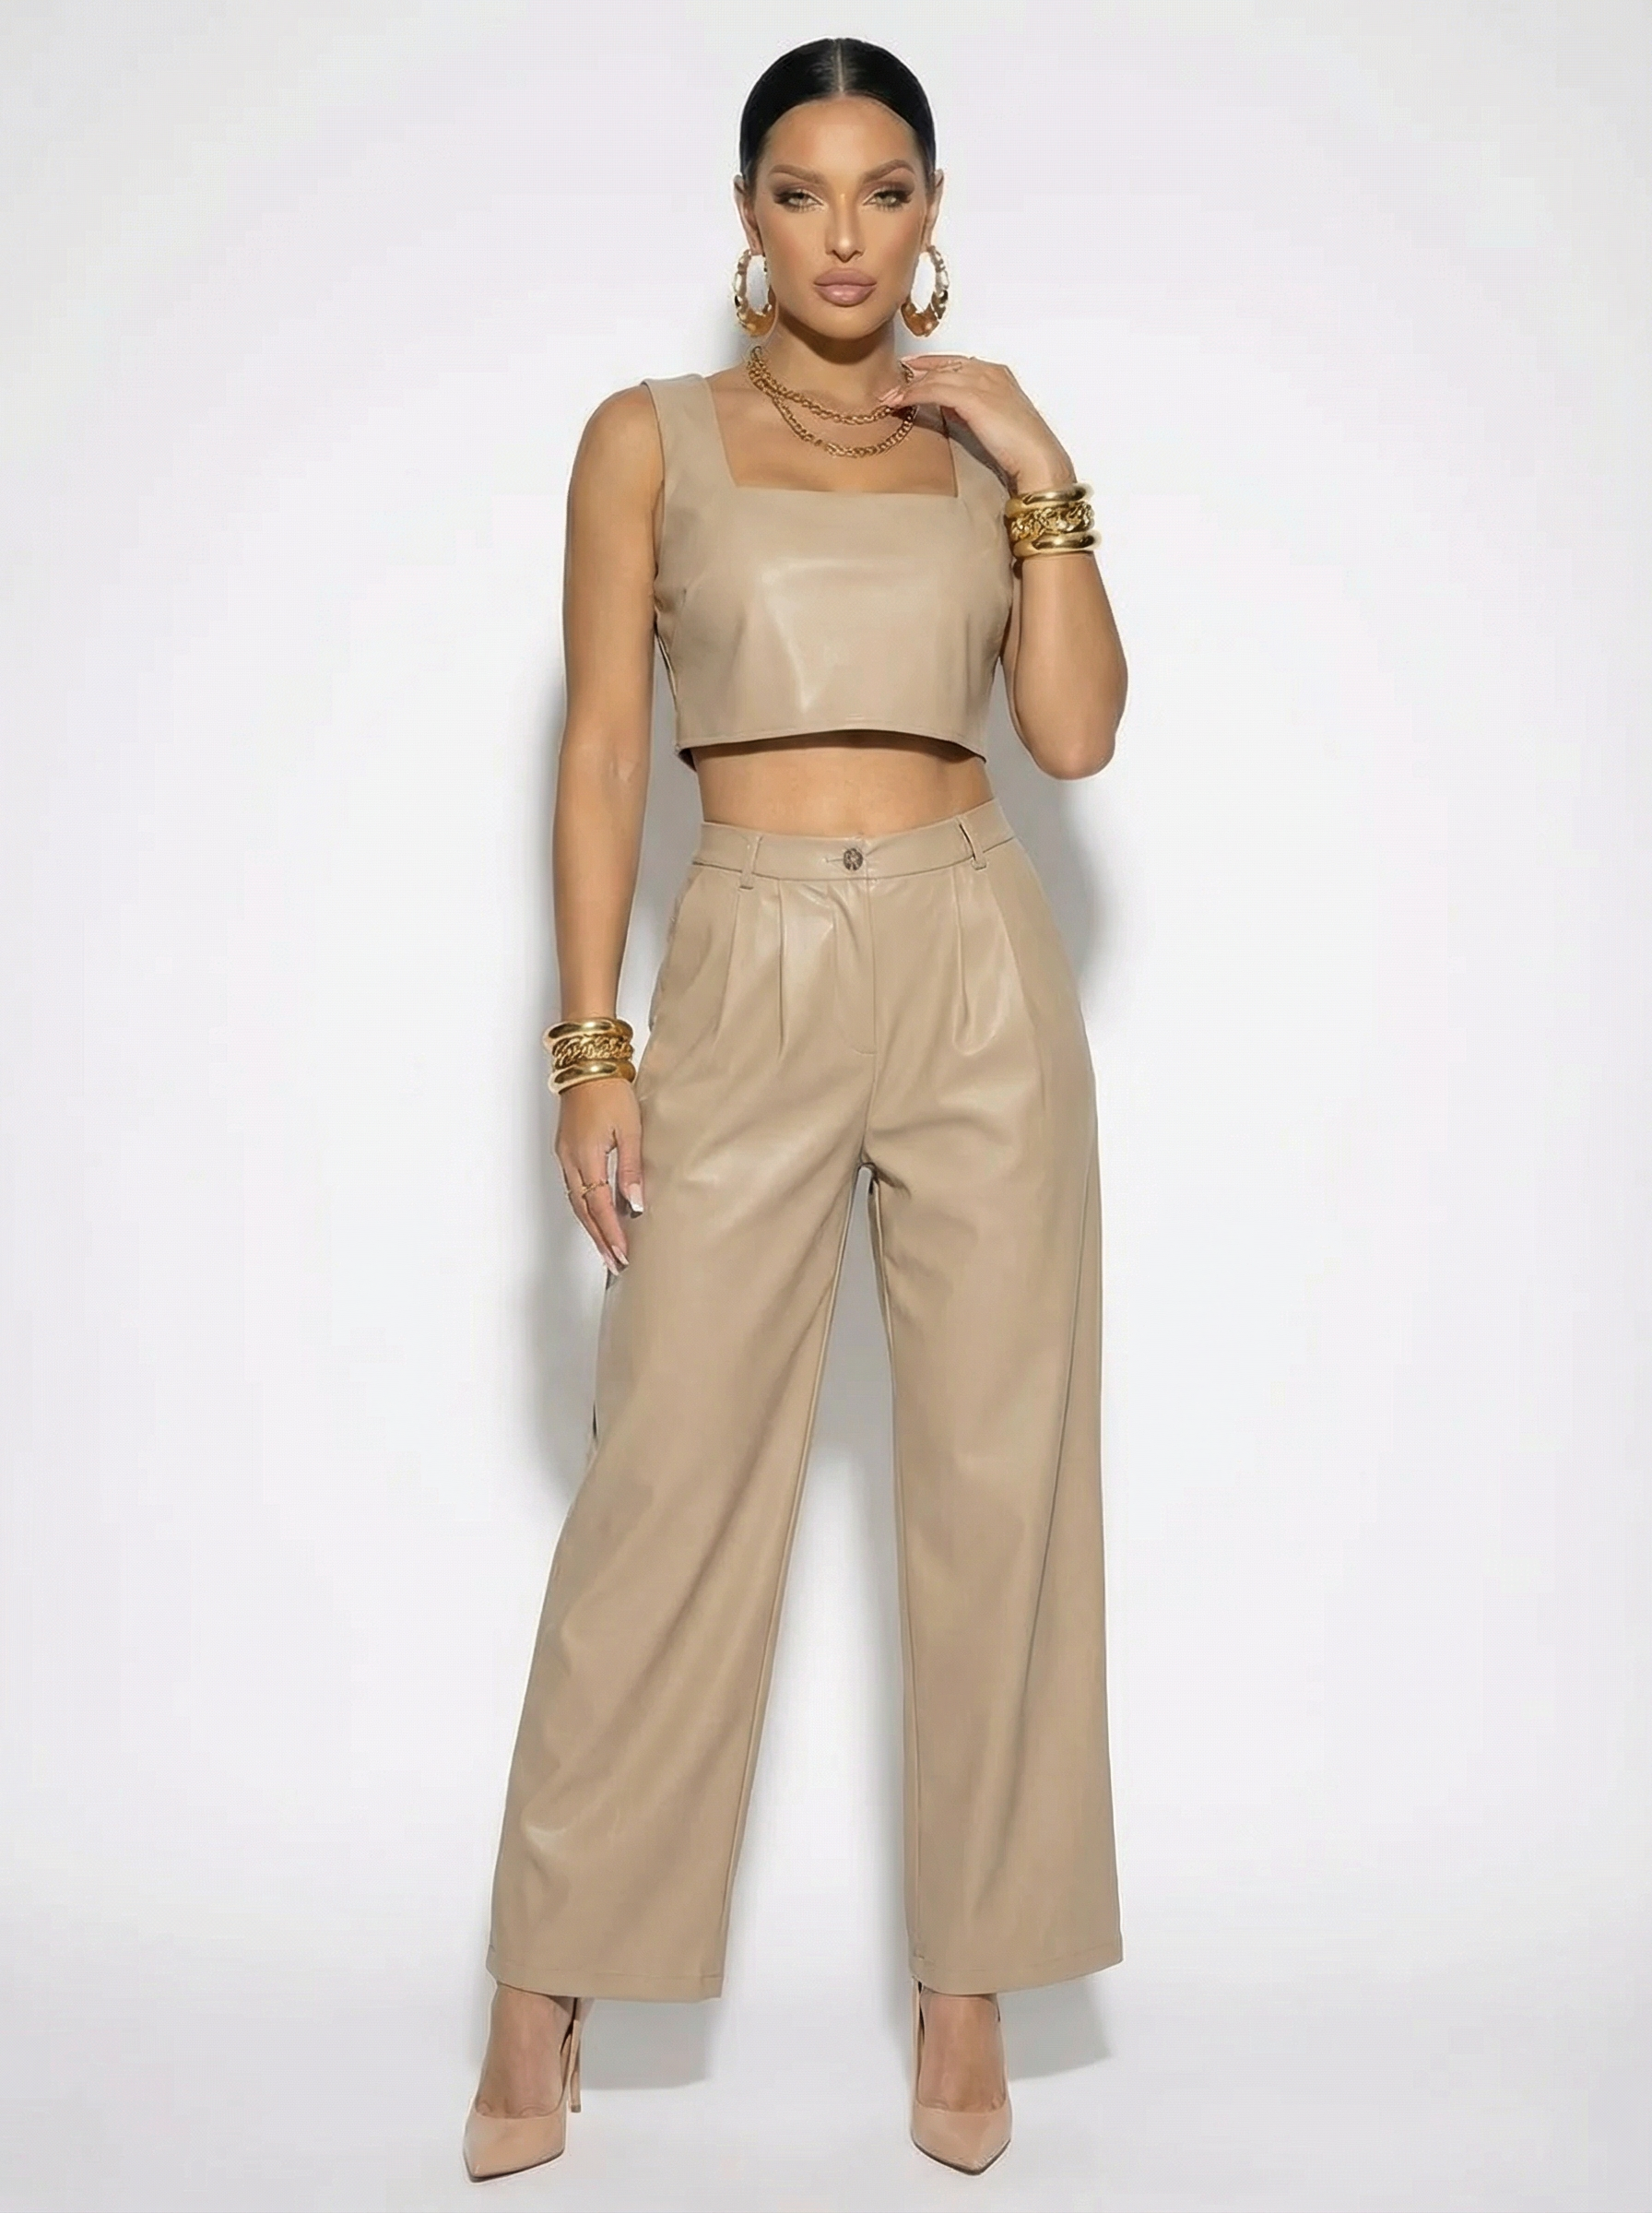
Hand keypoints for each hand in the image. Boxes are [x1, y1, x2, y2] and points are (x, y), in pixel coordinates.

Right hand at [556, 1077, 643, 1272]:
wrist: (586, 1064)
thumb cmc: (609, 1090)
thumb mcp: (629, 1129)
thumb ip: (631, 1169)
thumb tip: (635, 1203)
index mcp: (585, 1158)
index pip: (598, 1207)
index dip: (611, 1234)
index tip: (623, 1254)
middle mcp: (570, 1161)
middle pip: (583, 1211)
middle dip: (600, 1239)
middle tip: (615, 1263)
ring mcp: (566, 1156)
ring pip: (577, 1202)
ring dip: (592, 1227)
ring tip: (608, 1248)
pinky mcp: (567, 1150)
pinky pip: (575, 1188)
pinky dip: (586, 1207)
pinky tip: (598, 1215)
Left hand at [876, 355, 1075, 493]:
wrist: (1037, 457)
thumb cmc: (1020, 446)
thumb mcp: (992, 420)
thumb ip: (971, 408)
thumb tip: (948, 407)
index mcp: (997, 373)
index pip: (956, 363)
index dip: (931, 366)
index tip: (910, 371)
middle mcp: (988, 371)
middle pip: (943, 366)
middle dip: (915, 374)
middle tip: (891, 383)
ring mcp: (981, 382)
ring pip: (935, 376)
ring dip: (908, 386)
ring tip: (888, 397)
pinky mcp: (972, 397)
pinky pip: (933, 390)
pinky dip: (913, 394)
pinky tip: (898, 402)